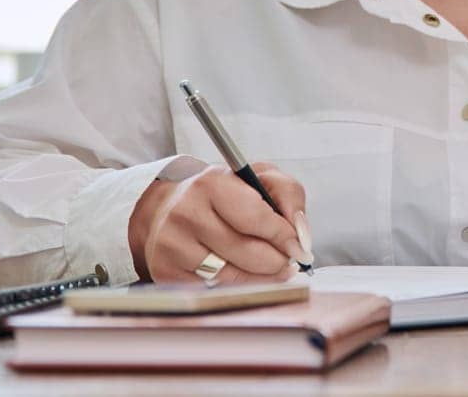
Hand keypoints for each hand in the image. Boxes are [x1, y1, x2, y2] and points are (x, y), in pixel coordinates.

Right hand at [128, 161, 310, 283]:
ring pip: (234, 277)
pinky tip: (243, 275)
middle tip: (287, 259)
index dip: (284, 236)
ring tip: (270, 267)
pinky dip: (238, 287)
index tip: (300, 246)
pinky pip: (216, 291)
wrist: (168, 207)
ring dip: (262, 277)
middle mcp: (187, 213)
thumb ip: (288, 195)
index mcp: (211, 183)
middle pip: (248, 253)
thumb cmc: (221, 193)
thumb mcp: (258, 177)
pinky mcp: (166, 273)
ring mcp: (173, 246)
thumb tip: (300, 234)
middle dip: (278, 260)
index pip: (256, 218)